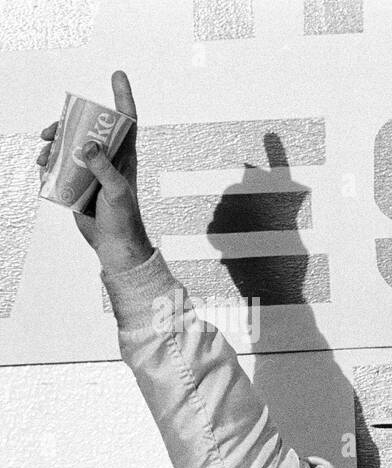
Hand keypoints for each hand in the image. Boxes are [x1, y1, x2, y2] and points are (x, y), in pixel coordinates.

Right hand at [36, 70, 151, 272]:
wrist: (114, 246)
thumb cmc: (124, 220)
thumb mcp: (116, 193)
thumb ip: (104, 169)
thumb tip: (87, 144)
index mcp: (125, 156)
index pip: (126, 120)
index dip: (122, 96)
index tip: (117, 74)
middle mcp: (109, 158)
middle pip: (86, 128)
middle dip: (66, 124)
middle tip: (50, 131)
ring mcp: (93, 169)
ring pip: (70, 145)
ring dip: (53, 145)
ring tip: (44, 156)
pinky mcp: (79, 182)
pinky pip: (61, 165)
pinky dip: (50, 162)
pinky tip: (43, 168)